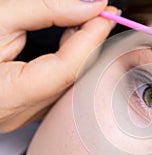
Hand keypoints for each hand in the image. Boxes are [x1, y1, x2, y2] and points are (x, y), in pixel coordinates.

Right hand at [0, 0, 117, 132]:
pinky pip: (57, 85)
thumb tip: (89, 5)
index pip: (68, 68)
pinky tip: (69, 41)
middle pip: (73, 77)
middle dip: (91, 43)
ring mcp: (22, 113)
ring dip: (81, 50)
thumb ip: (46, 10)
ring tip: (86, 23)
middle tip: (101, 15)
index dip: (92, 39)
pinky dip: (68, 61)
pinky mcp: (23, 106)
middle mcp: (19, 113)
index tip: (107, 14)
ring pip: (68, 83)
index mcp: (8, 96)